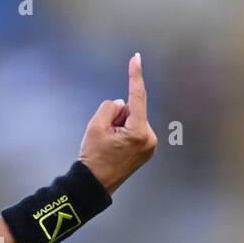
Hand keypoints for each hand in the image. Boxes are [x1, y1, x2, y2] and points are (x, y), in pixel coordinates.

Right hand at [77, 52, 157, 195]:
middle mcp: (149, 138)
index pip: (136, 97)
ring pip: (133, 120)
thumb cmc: (93, 156)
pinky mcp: (147, 149)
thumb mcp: (95, 126)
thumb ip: (110, 107)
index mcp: (138, 132)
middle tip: (105, 138)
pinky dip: (125, 133)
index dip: (135, 76)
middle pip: (131, 110)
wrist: (94, 184)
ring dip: (120, 126)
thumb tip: (122, 103)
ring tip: (110, 146)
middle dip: (118, 117)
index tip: (136, 58)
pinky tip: (116, 148)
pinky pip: (135, 129)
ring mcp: (150, 145)